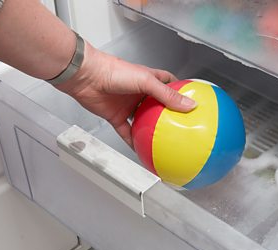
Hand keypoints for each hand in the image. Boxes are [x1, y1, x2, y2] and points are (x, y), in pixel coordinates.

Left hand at [55, 42, 196, 146]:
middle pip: (158, 105)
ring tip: (165, 141)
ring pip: (143, 120)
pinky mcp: (116, 117)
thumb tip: (189, 105)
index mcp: (149, 80)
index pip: (169, 84)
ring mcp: (128, 106)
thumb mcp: (146, 81)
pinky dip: (133, 141)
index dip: (180, 91)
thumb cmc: (114, 71)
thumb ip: (167, 94)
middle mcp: (139, 93)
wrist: (86, 77)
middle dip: (168, 115)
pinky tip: (142, 149)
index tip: (191, 100)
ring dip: (152, 129)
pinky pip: (127, 132)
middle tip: (182, 126)